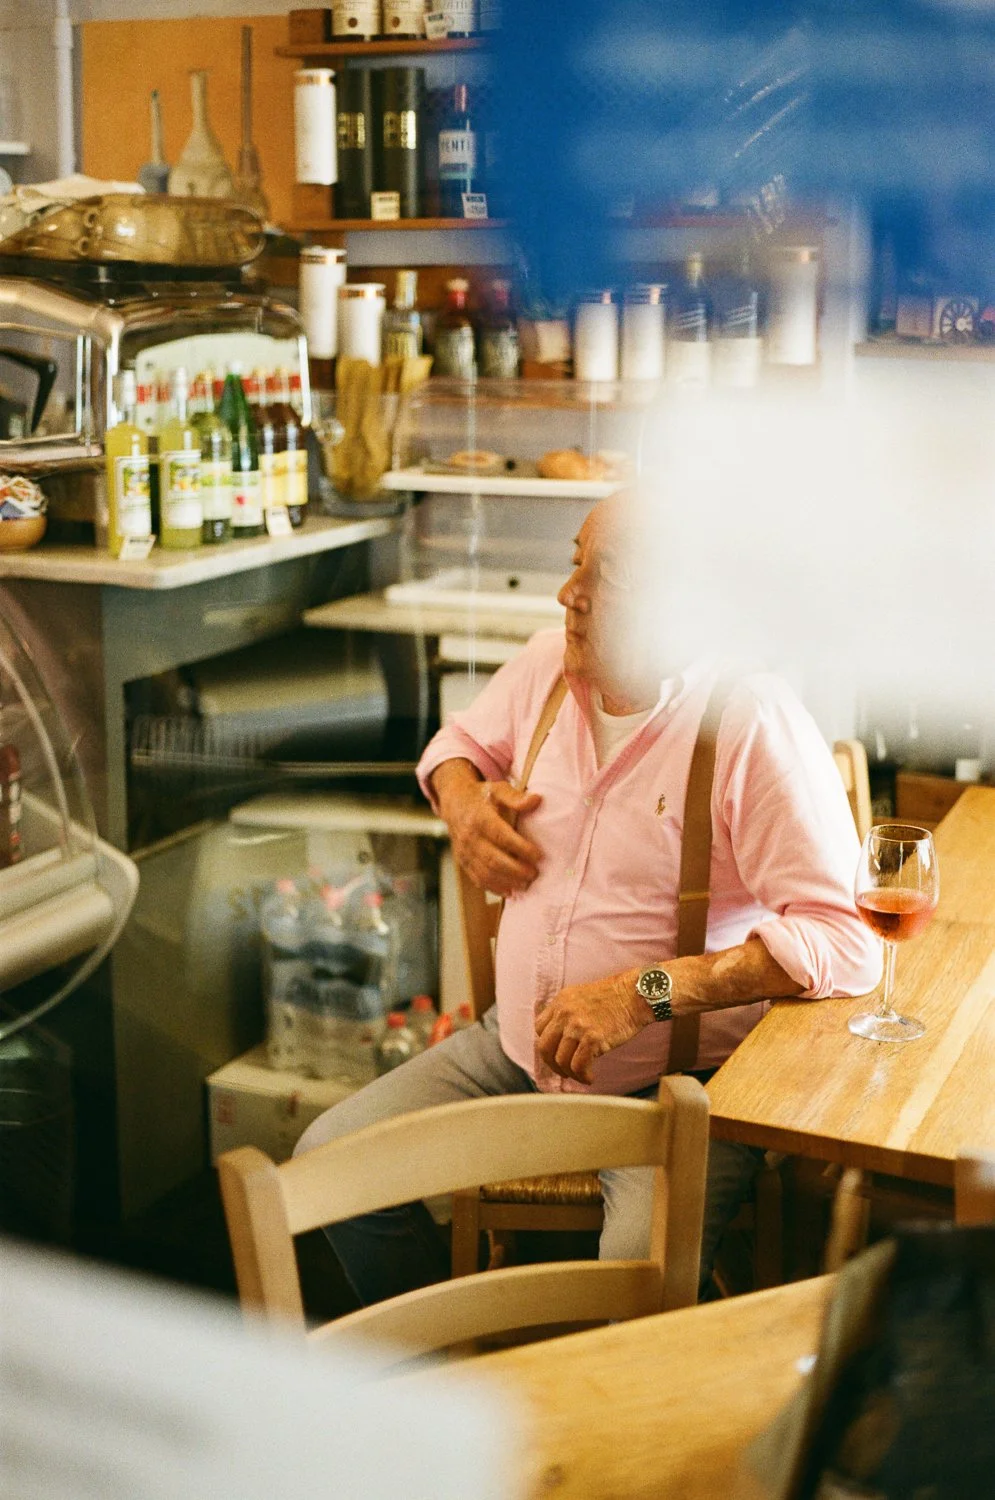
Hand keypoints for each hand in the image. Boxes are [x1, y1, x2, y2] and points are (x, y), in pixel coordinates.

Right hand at [445, 777, 542, 896]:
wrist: (454, 803)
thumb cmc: (482, 797)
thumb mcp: (498, 790)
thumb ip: (516, 797)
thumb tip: (536, 800)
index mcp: (480, 818)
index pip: (502, 836)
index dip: (521, 848)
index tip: (539, 856)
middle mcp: (470, 837)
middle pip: (494, 859)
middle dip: (517, 870)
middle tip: (535, 873)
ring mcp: (465, 852)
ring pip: (486, 873)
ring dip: (507, 882)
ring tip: (526, 884)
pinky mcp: (463, 862)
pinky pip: (477, 879)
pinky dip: (494, 888)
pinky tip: (510, 891)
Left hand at [535, 972, 650, 1084]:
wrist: (635, 995)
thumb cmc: (614, 998)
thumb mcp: (581, 996)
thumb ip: (567, 1013)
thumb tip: (560, 1040)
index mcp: (560, 1001)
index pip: (539, 1028)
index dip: (548, 1044)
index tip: (558, 1053)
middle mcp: (564, 1013)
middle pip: (544, 1047)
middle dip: (553, 1064)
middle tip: (565, 1071)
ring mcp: (577, 1026)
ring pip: (561, 1060)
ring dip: (570, 1073)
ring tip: (582, 1075)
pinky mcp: (593, 1038)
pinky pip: (578, 1066)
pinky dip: (583, 1076)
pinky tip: (590, 1077)